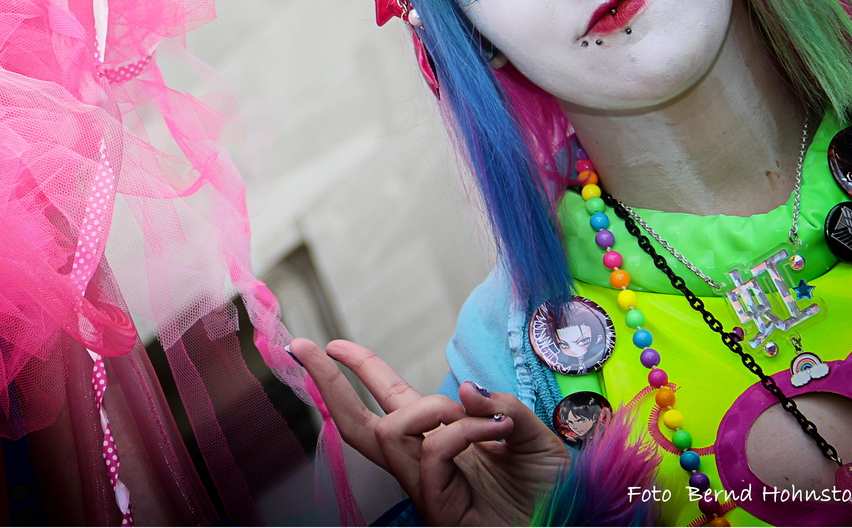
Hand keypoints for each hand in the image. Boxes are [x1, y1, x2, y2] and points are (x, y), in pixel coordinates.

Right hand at [290, 338, 567, 525]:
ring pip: (390, 432)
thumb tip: (461, 388)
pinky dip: (462, 432)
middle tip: (300, 348)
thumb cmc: (551, 495)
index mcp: (441, 441)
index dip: (359, 370)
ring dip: (431, 408)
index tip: (328, 344)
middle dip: (326, 382)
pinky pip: (431, 453)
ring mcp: (428, 487)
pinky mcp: (438, 507)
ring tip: (483, 418)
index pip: (388, 400)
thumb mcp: (532, 435)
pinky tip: (498, 435)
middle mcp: (424, 462)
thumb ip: (499, 406)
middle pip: (356, 422)